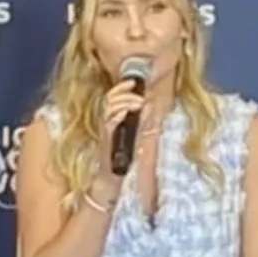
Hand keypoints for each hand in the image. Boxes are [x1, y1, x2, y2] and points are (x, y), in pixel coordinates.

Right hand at [91, 78, 148, 195]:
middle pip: (110, 98)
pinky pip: (109, 123)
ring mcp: (106, 129)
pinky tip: (126, 113)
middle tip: (140, 98)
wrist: (113, 175)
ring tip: (137, 104)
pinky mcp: (106, 139)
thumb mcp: (137, 134)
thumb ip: (143, 120)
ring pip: (109, 108)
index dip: (122, 86)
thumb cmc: (123, 155)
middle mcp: (107, 120)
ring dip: (124, 102)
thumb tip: (151, 104)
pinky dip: (117, 115)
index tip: (133, 81)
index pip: (113, 96)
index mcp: (113, 117)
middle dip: (126, 94)